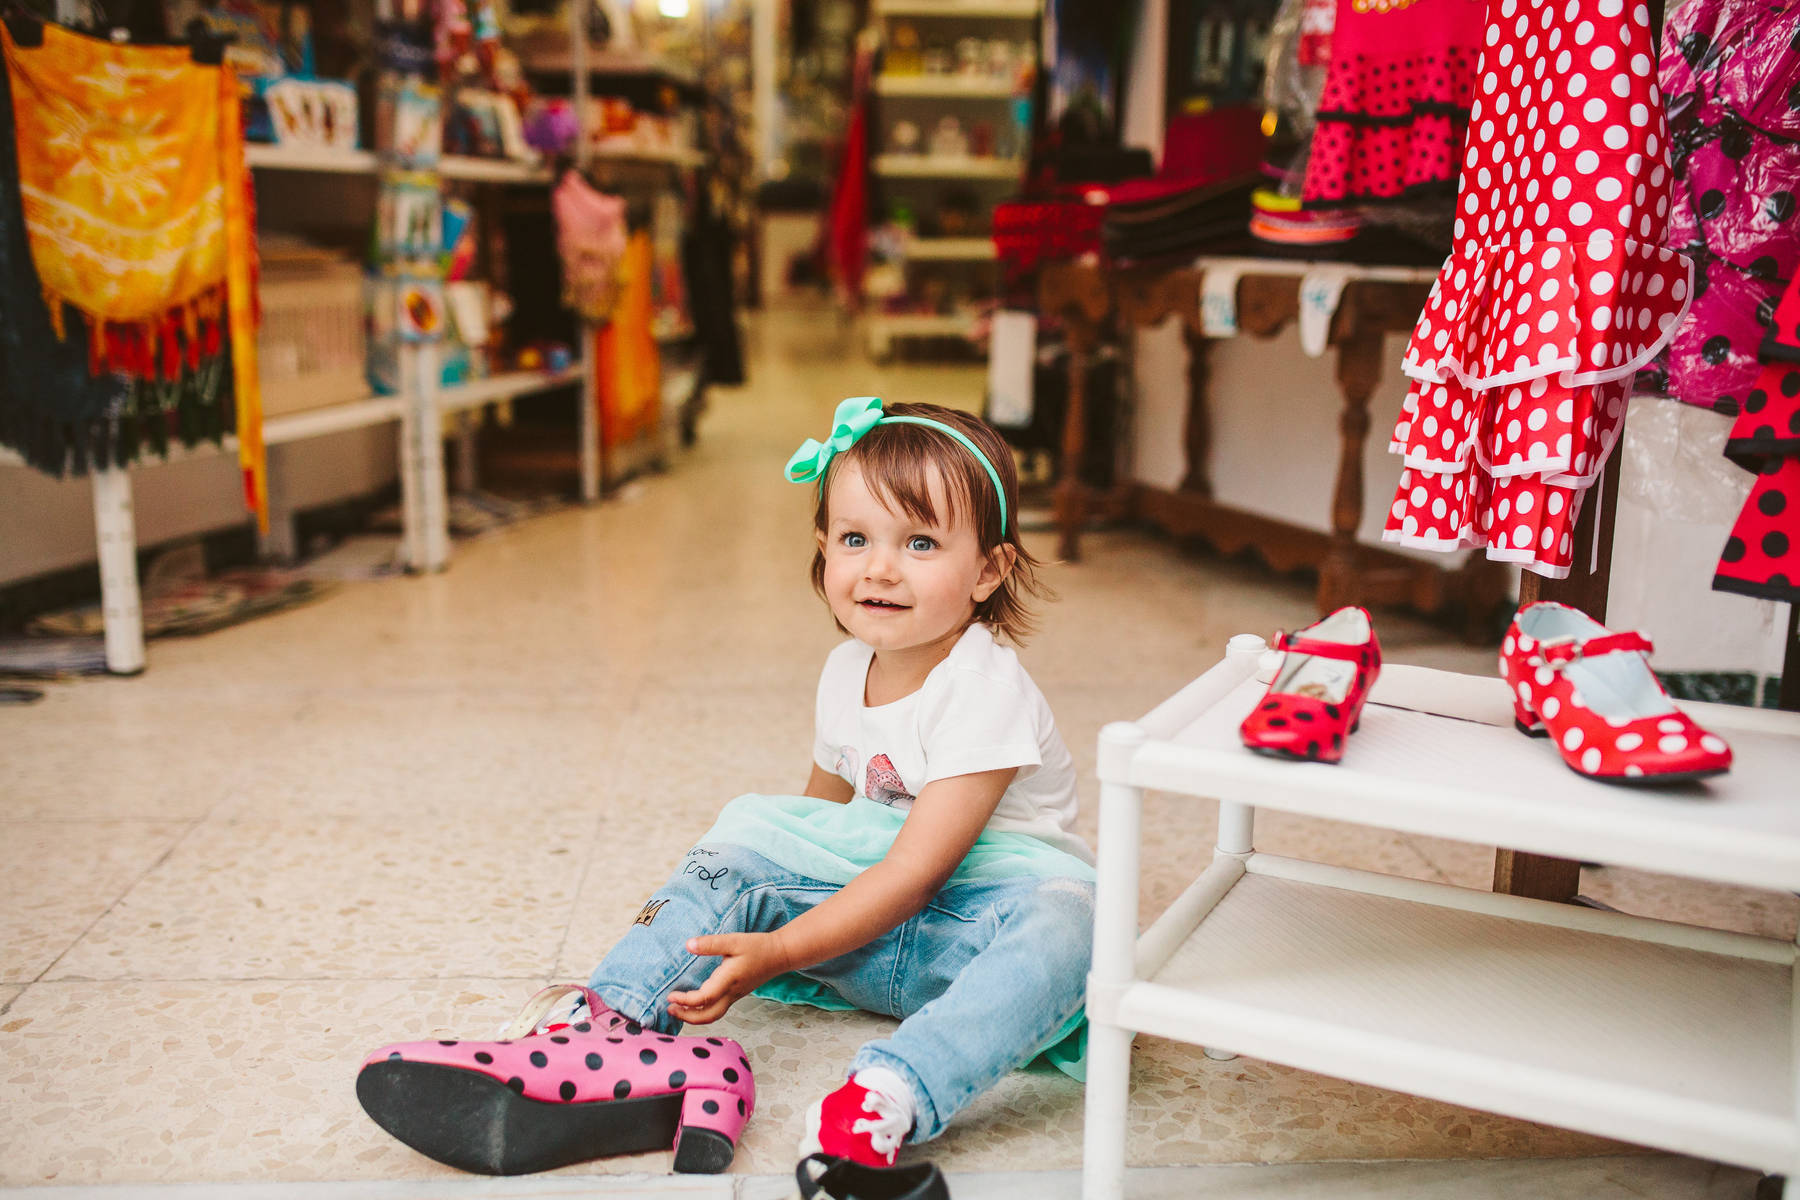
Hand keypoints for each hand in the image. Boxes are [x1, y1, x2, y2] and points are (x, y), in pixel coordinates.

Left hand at [667, 931, 792, 1024]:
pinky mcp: (736, 994)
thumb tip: (688, 945)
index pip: (705, 999)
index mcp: (729, 980)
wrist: (779, 955)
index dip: (686, 1001)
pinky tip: (693, 1002)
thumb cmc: (758, 947)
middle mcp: (731, 993)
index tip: (671, 995)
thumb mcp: (733, 940)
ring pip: (712, 1015)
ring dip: (694, 1016)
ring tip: (678, 1009)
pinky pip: (717, 1009)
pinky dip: (702, 1011)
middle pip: (708, 1016)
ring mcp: (734, 996)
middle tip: (670, 1009)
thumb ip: (710, 943)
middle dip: (687, 1017)